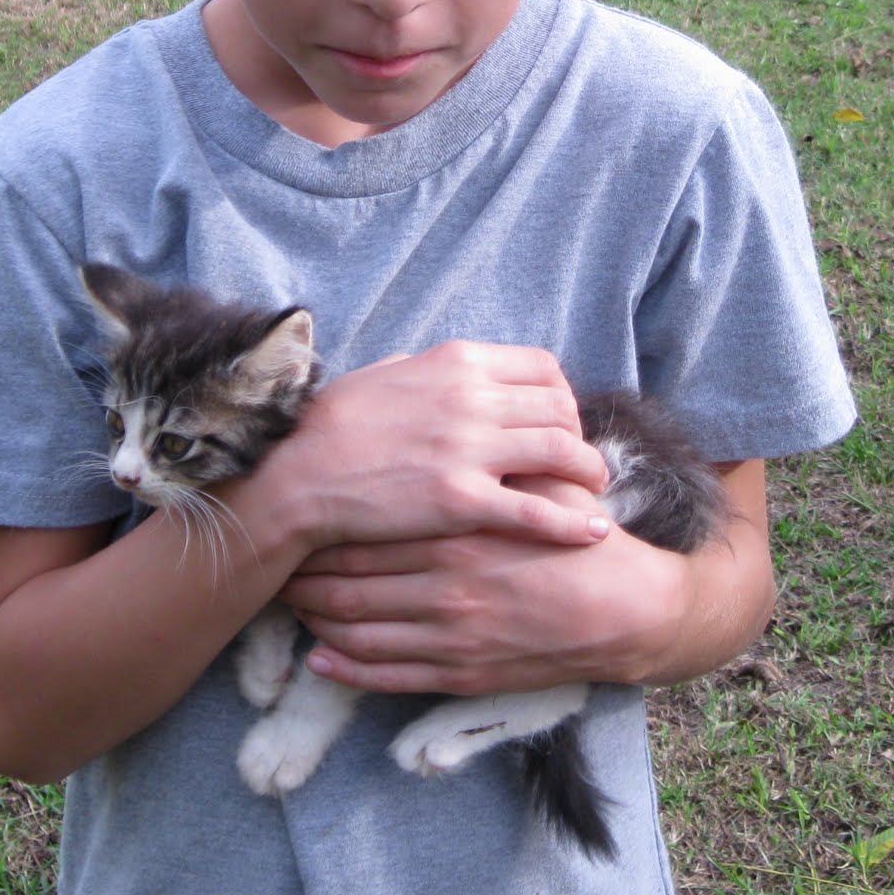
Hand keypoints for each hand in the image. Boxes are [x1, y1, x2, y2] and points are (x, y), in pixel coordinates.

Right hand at [266, 341, 611, 553]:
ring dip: (588, 471)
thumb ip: (430, 369)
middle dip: (579, 433)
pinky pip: (538, 510)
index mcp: (456, 362)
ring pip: (561, 452)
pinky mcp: (462, 501)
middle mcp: (472, 398)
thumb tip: (455, 370)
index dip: (560, 394)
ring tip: (593, 489)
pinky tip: (594, 531)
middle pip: (560, 408)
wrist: (299, 475)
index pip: (542, 366)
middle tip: (577, 459)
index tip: (557, 418)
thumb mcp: (385, 374)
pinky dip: (574, 521)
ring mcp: (469, 450)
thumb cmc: (333, 426)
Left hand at [282, 460, 774, 695]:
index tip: (307, 512)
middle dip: (311, 571)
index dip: (330, 525)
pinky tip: (319, 659)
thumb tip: (442, 432)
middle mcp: (448, 585)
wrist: (626, 612)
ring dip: (318, 617)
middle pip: (353, 579)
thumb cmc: (579, 544)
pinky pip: (388, 676)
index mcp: (462, 531)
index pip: (372, 529)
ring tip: (291, 602)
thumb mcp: (537, 489)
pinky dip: (347, 669)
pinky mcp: (460, 674)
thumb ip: (490, 467)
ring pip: (359, 629)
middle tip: (281, 558)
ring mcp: (451, 636)